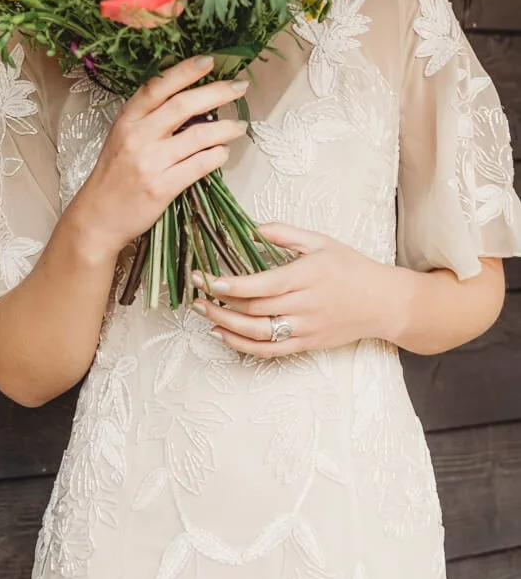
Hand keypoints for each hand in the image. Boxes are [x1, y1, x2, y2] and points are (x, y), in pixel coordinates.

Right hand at [70, 56, 248, 255]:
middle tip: (239, 87)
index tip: (209, 61)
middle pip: (183, 106)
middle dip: (217, 92)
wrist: (97, 217)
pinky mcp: (162, 187)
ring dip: (225, 128)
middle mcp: (137, 136)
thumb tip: (192, 101)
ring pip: (198, 136)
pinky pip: (199, 165)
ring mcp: (150, 162)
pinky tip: (223, 152)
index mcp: (127, 120)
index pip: (157, 87)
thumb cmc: (114, 176)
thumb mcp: (122, 138)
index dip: (184, 71)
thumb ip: (149, 119)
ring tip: (240, 126)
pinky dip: (217, 155)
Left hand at [191, 222, 394, 354]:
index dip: (232, 285)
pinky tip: (223, 334)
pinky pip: (269, 350)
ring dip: (226, 324)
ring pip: (258, 333)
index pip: (262, 285)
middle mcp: (305, 305)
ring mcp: (305, 328)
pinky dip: (243, 345)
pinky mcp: (306, 344)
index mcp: (306, 276)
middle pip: (254, 310)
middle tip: (196, 292)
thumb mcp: (319, 241)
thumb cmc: (350, 267)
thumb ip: (283, 233)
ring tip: (203, 312)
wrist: (383, 302)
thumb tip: (250, 228)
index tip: (207, 280)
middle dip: (220, 302)